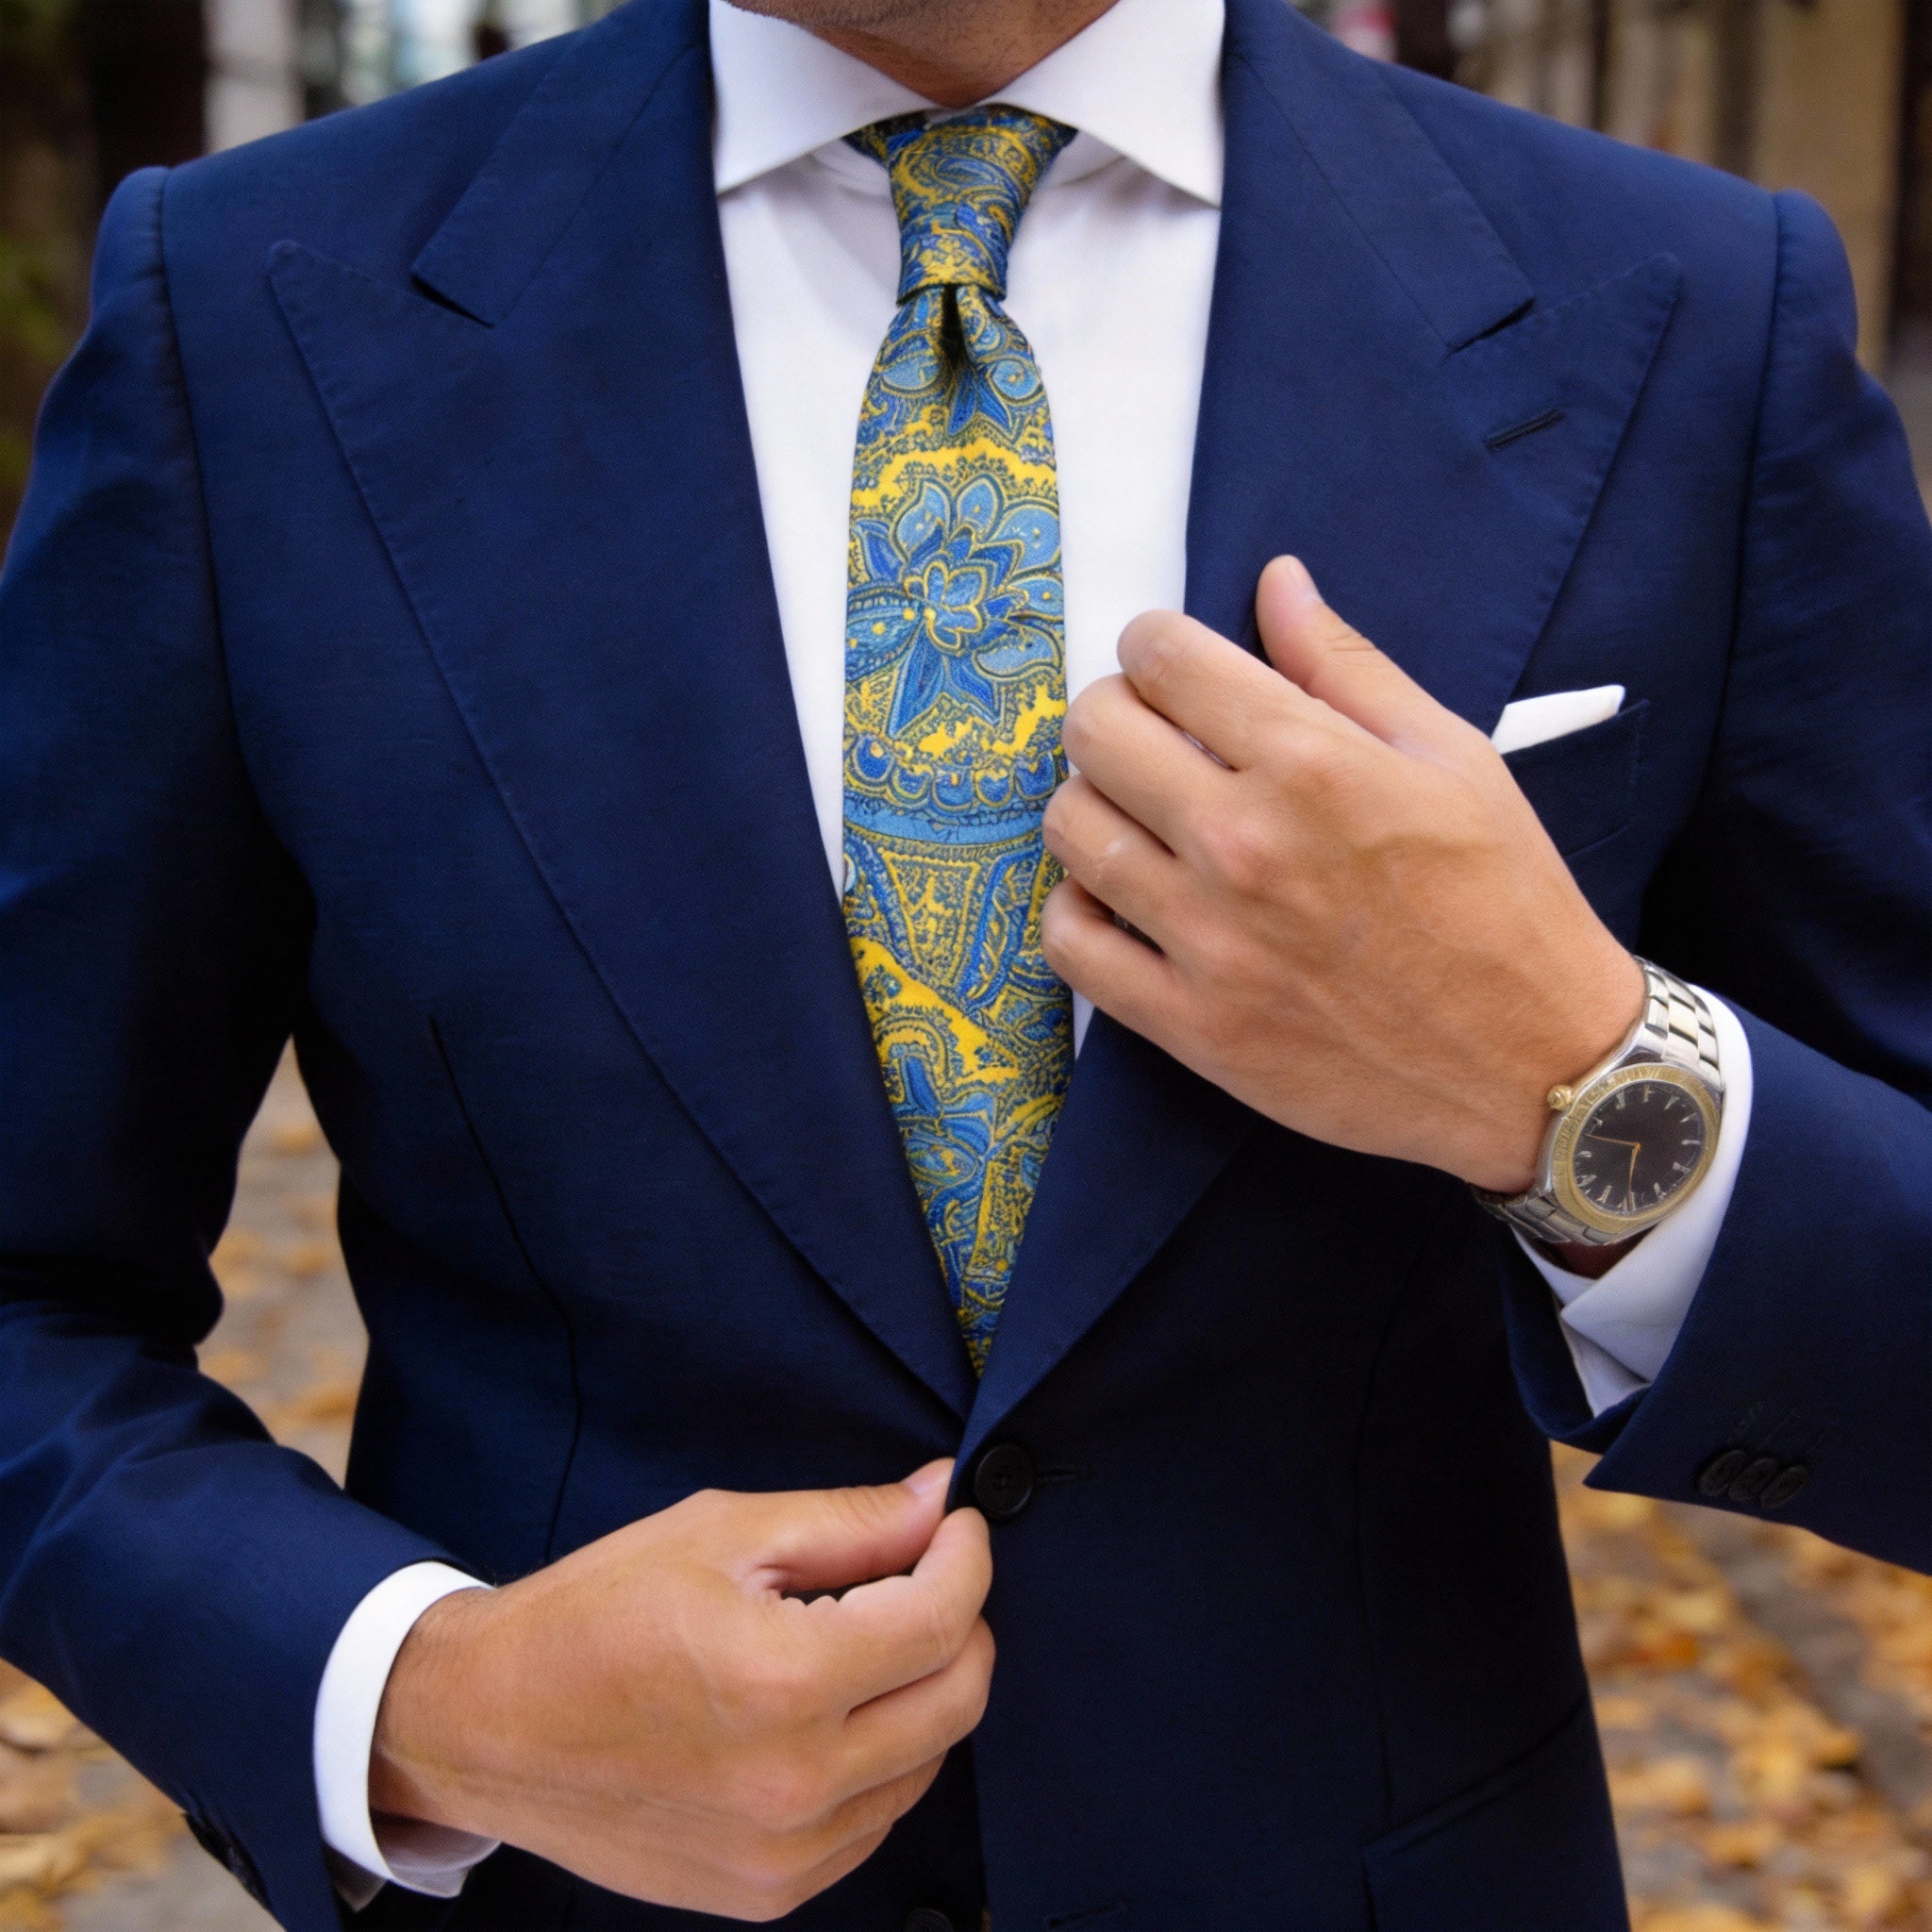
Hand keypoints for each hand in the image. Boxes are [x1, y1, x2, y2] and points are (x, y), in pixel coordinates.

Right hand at [369, 1462, 992, 1922]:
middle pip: (959, 1698)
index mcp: (781, 1680)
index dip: (966, 1554)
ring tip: (862, 1638)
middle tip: (925, 1572)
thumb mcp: (721, 1531)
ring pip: (927, 1762)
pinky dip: (879, 1758)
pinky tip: (829, 1710)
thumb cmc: (594, 1614)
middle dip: (962, 1620)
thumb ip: (848, 1522)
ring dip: (922, 1691)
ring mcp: (785, 1853)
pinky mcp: (768, 1892)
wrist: (488, 1725)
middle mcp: (795, 1781)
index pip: (942, 1618)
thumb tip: (940, 1499)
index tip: (957, 1525)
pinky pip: (874, 1819)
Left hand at [1040, 556, 1644, 1194]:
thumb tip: (1276, 581)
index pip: (1162, 658)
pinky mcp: (1191, 1024)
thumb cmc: (1506, 902)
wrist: (1536, 1065)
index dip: (1154, 644)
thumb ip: (1347, 665)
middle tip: (1152, 737)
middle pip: (1094, 732)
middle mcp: (1244, 844)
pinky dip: (1077, 909)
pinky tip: (1121, 897)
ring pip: (1070, 829)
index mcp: (1311, 763)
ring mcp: (1208, 940)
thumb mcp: (1452, 757)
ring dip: (1091, 804)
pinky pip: (1069, 943)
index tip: (1170, 665)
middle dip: (1114, 714)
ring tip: (1138, 816)